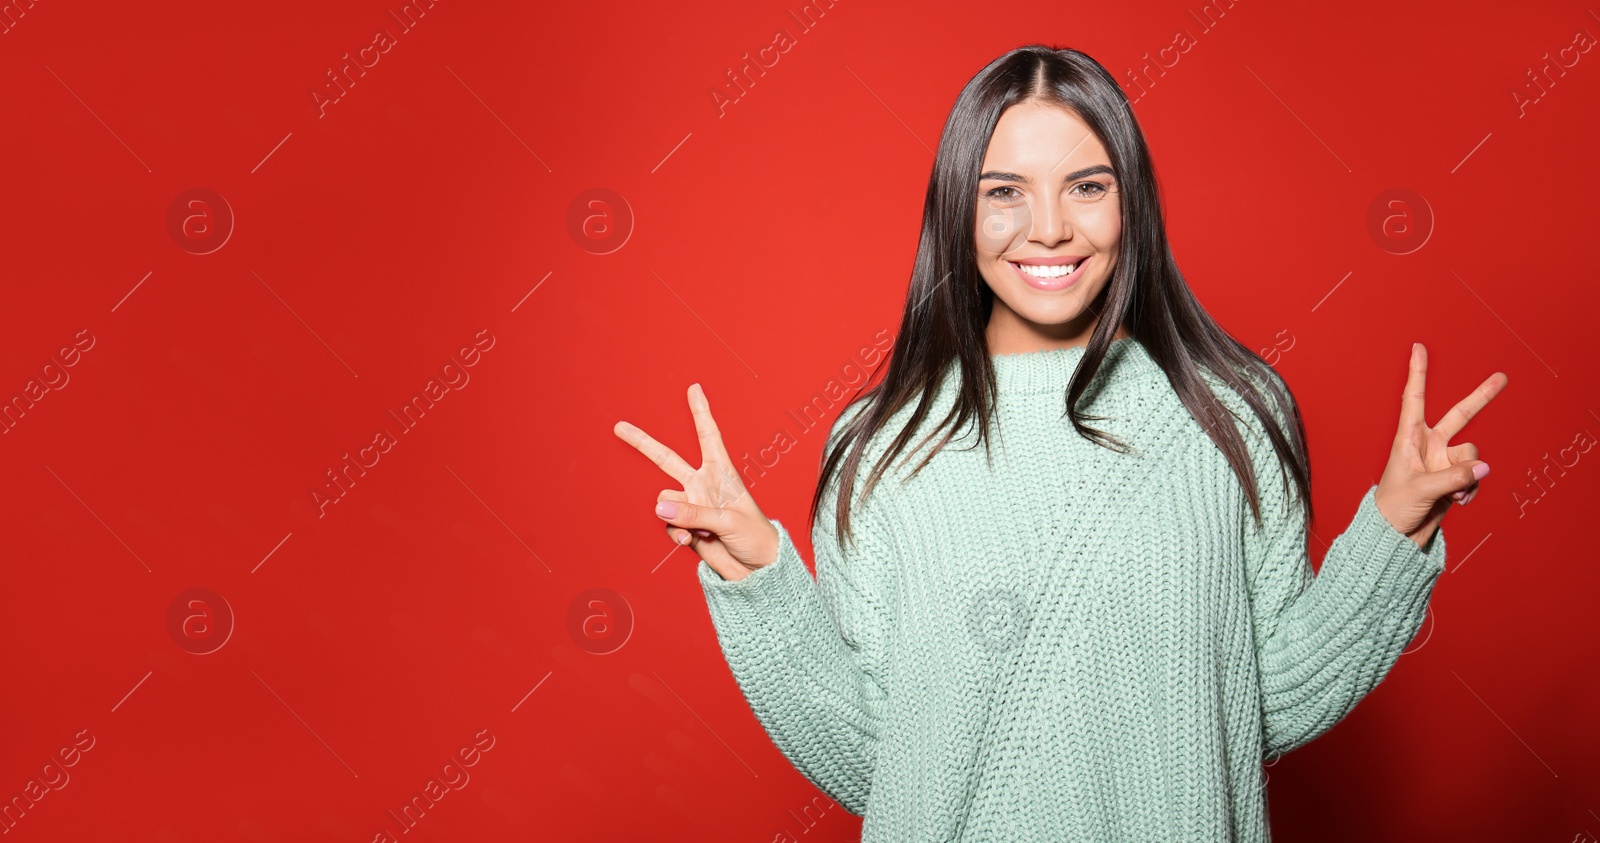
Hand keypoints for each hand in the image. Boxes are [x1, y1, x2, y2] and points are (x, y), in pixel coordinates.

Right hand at [614, 383, 779, 581]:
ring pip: (665, 501)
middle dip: (643, 443)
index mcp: (722, 473)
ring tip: (701, 529)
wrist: (755, 569)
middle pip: (667, 460)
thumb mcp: (727, 521)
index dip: (701, 412)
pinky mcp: (685, 527)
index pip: (708, 436)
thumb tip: (660, 507)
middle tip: (620, 427)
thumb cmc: (754, 536)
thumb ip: (693, 513)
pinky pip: (668, 524)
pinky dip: (676, 533)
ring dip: (678, 516)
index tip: (694, 389)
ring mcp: (692, 506)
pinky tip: (691, 541)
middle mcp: (703, 485)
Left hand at [1374, 343, 1507, 546]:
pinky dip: (1469, 489)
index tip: (1418, 347)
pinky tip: (1456, 502)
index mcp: (1409, 439)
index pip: (1414, 399)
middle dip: (1481, 397)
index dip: (1417, 373)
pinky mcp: (1454, 478)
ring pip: (1472, 455)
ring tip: (1450, 494)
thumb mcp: (1420, 490)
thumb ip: (1453, 478)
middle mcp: (1428, 445)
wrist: (1396, 535)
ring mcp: (1443, 461)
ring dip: (1467, 475)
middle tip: (1501, 377)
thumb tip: (1483, 467)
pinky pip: (1475, 475)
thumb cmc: (1393, 508)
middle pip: (1460, 415)